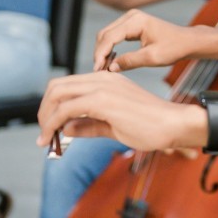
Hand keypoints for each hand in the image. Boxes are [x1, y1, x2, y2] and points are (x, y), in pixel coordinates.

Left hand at [36, 71, 202, 151]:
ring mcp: (101, 87)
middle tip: (44, 133)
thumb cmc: (151, 125)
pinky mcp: (102, 100)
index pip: (67, 85)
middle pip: (57, 86)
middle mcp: (101, 78)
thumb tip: (66, 129)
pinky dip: (53, 124)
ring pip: (58, 95)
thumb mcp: (113, 125)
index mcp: (106, 80)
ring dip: (46, 118)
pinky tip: (54, 138)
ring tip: (45, 138)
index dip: (52, 105)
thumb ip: (88, 125)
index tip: (49, 126)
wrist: (173, 125)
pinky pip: (67, 109)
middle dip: (44, 110)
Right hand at [93, 9, 202, 71]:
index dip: (100, 54)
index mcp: (136, 21)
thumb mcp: (152, 58)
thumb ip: (130, 61)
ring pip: (107, 34)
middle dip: (99, 53)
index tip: (97, 69)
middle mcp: (131, 16)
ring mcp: (131, 19)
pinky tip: (111, 61)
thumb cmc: (174, 48)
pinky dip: (110, 48)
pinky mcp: (132, 25)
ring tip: (104, 68)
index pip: (109, 37)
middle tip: (99, 71)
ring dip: (103, 51)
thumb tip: (111, 68)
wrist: (186, 41)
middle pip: (104, 34)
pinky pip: (114, 35)